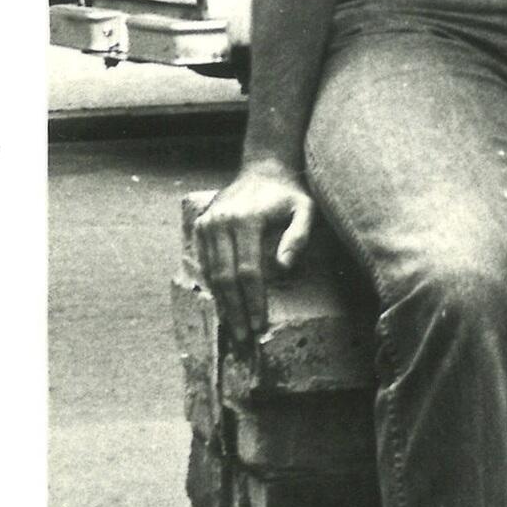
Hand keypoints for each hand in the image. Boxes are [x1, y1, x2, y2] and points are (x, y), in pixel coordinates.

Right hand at [192, 164, 314, 349]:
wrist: (264, 167)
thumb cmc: (289, 193)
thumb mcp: (305, 209)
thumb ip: (298, 236)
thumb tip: (283, 268)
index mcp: (246, 220)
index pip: (248, 271)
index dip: (253, 301)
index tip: (259, 326)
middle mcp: (221, 222)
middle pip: (225, 277)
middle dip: (235, 311)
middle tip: (243, 339)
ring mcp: (207, 224)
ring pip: (212, 273)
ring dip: (222, 304)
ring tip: (233, 329)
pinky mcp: (201, 226)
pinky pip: (205, 263)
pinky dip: (214, 287)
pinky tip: (224, 306)